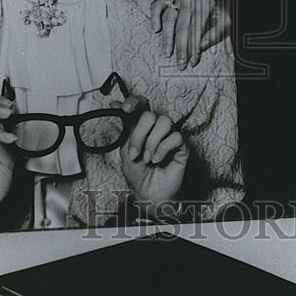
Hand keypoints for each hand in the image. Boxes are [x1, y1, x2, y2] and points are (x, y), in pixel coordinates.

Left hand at [117, 94, 188, 209]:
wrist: (147, 194)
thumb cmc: (137, 174)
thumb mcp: (124, 149)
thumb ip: (123, 128)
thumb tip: (115, 104)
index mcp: (142, 125)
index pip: (141, 104)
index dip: (134, 102)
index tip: (125, 109)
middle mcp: (156, 128)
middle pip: (150, 114)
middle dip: (139, 134)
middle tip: (134, 153)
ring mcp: (169, 135)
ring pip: (165, 121)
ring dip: (151, 142)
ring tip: (147, 158)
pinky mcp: (181, 146)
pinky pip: (175, 137)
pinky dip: (163, 149)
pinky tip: (157, 160)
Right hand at [151, 0, 229, 69]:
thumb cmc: (217, 10)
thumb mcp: (225, 20)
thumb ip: (216, 33)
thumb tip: (201, 47)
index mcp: (206, 2)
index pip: (198, 27)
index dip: (195, 45)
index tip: (192, 61)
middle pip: (182, 25)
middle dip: (181, 47)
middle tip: (180, 63)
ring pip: (169, 18)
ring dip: (167, 38)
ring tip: (167, 53)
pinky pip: (156, 6)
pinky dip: (154, 18)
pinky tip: (156, 30)